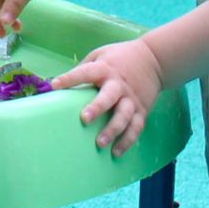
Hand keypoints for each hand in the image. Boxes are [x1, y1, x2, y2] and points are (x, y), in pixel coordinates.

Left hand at [52, 37, 163, 155]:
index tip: (54, 85)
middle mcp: (119, 85)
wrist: (154, 60)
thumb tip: (62, 83)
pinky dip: (127, 141)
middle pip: (109, 97)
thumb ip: (84, 68)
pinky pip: (136, 127)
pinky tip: (116, 152)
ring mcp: (132, 99)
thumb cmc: (119, 58)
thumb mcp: (100, 55)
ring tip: (100, 144)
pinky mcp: (142, 110)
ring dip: (112, 130)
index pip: (85, 72)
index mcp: (105, 69)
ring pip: (124, 116)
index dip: (70, 78)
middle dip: (97, 108)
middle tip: (84, 119)